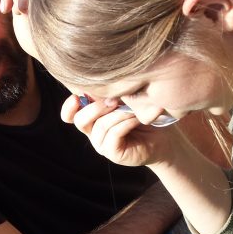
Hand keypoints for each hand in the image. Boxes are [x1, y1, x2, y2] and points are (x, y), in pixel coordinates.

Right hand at [60, 95, 180, 167]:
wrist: (163, 138)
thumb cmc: (145, 116)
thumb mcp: (127, 100)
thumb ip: (113, 94)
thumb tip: (106, 79)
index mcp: (92, 119)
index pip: (70, 115)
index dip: (69, 107)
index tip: (76, 96)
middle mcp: (93, 133)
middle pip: (80, 120)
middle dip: (95, 107)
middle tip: (114, 99)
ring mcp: (101, 145)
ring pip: (100, 126)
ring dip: (118, 113)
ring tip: (133, 108)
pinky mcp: (113, 154)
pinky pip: (113, 135)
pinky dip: (125, 123)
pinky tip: (137, 118)